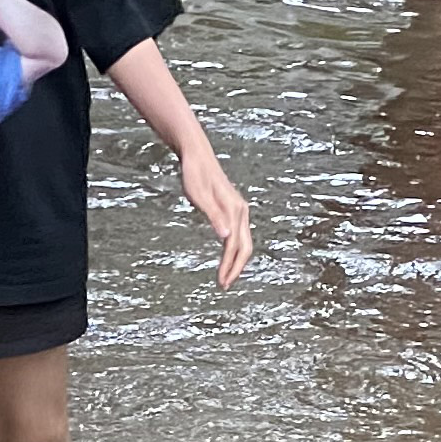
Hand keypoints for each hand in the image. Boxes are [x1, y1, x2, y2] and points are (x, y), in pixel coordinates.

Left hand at [178, 146, 251, 288]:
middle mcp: (240, 211)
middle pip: (245, 247)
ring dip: (235, 261)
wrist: (198, 156)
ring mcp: (238, 210)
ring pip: (243, 242)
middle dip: (236, 268)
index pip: (234, 245)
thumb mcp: (199, 196)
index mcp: (234, 209)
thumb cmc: (195, 174)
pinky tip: (225, 259)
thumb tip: (225, 237)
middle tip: (224, 285)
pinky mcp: (233, 210)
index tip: (222, 282)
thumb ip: (214, 216)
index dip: (229, 266)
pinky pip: (238, 235)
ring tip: (224, 277)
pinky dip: (233, 250)